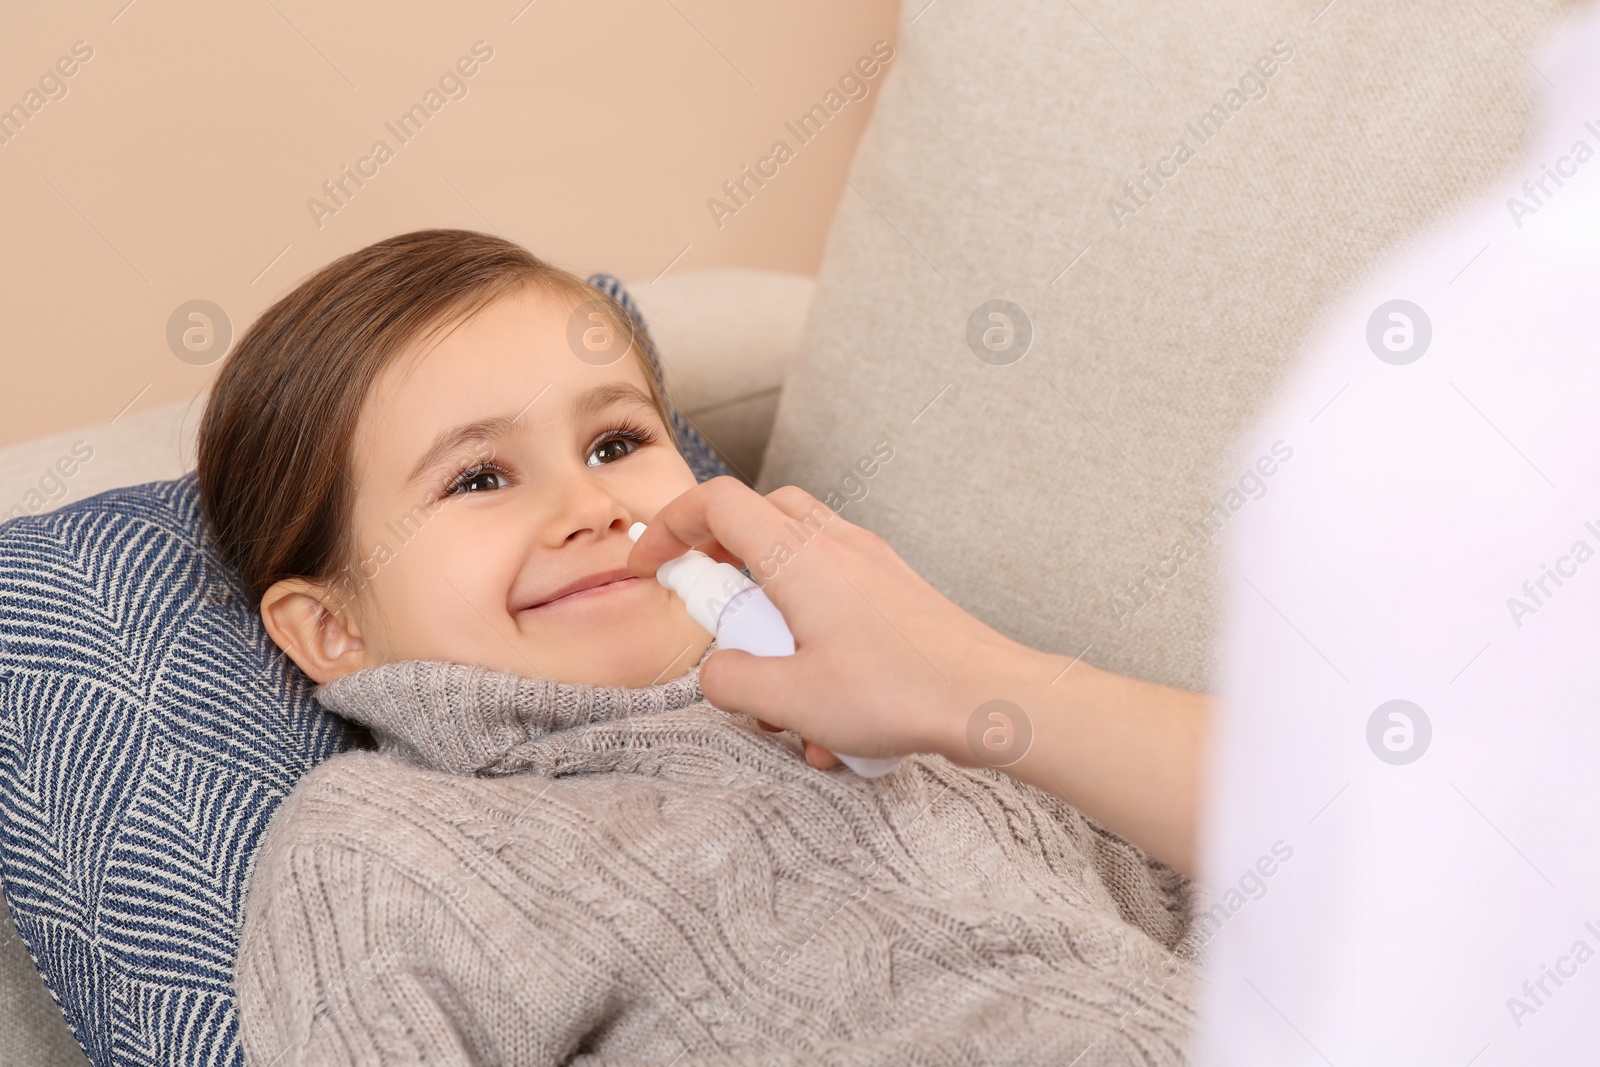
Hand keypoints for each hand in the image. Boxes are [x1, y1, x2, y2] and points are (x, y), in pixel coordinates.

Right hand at [627, 477, 1034, 764]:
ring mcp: (870, 561)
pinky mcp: (895, 588)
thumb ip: (732, 681)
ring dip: (772, 604)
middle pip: (758, 514)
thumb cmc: (899, 692)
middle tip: (714, 614)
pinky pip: (836, 586)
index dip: (670, 528)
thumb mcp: (792, 700)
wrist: (990, 697)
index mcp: (797, 556)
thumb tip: (717, 671)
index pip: (716, 503)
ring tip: (776, 675)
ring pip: (798, 551)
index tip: (651, 567)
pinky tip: (827, 702)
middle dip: (722, 559)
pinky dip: (814, 626)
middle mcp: (834, 543)